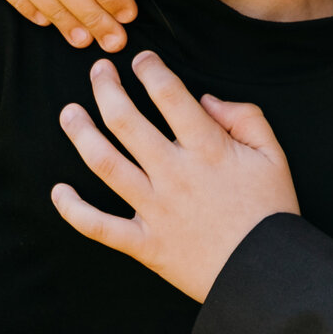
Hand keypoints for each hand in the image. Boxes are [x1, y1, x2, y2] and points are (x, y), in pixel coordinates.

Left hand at [53, 51, 297, 300]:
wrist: (267, 273)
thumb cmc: (272, 212)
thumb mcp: (274, 155)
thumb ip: (245, 117)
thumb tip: (205, 100)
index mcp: (208, 149)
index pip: (169, 95)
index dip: (150, 70)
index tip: (140, 60)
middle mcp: (175, 174)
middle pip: (125, 121)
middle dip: (106, 88)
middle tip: (98, 71)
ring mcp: (155, 210)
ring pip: (105, 164)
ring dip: (80, 134)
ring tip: (69, 113)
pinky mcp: (145, 244)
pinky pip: (99, 226)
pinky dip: (73, 210)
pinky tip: (58, 191)